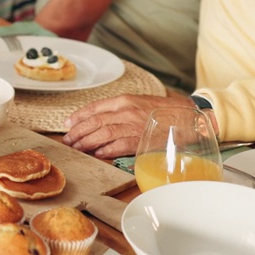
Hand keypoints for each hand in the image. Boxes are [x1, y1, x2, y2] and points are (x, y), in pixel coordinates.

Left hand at [61, 94, 194, 159]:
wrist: (188, 117)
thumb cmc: (163, 110)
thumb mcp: (139, 102)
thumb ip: (120, 109)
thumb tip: (99, 118)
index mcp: (124, 100)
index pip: (94, 108)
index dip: (78, 117)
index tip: (67, 124)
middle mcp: (126, 111)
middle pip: (94, 122)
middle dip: (77, 132)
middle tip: (67, 140)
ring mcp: (134, 126)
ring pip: (102, 134)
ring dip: (86, 142)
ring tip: (77, 148)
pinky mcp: (142, 140)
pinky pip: (119, 146)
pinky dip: (106, 150)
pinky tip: (97, 154)